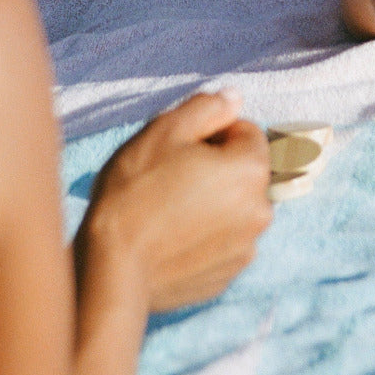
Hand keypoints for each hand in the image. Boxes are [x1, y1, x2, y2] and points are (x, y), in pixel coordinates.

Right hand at [75, 92, 272, 313]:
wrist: (113, 268)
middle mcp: (261, 210)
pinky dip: (204, 234)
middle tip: (171, 175)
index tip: (179, 147)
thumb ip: (206, 107)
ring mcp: (246, 248)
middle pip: (243, 172)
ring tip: (167, 208)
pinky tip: (170, 236)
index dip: (213, 131)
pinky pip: (222, 241)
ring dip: (212, 201)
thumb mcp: (164, 131)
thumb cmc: (135, 192)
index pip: (246, 132)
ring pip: (234, 207)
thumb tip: (234, 99)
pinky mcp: (228, 275)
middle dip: (216, 167)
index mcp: (251, 170)